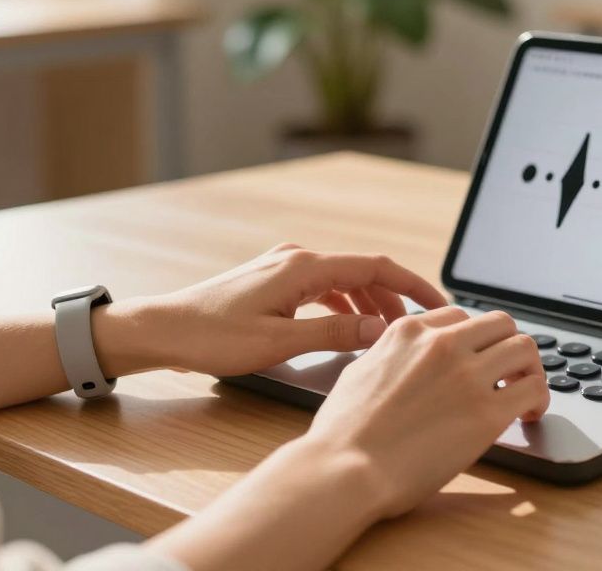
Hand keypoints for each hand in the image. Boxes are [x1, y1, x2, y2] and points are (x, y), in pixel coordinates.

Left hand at [94, 243, 447, 377]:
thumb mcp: (281, 343)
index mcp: (303, 266)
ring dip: (368, 304)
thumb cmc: (212, 338)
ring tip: (388, 335)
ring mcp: (282, 266)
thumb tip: (381, 330)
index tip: (441, 304)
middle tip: (419, 331)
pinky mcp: (271, 280)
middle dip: (394, 299)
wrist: (160, 330)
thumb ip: (336, 334)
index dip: (413, 285)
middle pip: (363, 272)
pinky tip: (349, 329)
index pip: (376, 266)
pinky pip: (322, 288)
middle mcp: (296, 257)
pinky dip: (343, 305)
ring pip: (342, 280)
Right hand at [301, 306, 550, 516]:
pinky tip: (528, 415)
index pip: (459, 317)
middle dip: (506, 346)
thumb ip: (388, 356)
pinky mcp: (487, 412)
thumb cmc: (343, 433)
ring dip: (529, 368)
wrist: (345, 468)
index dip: (472, 341)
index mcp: (409, 332)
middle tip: (508, 373)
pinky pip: (534, 389)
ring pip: (524, 348)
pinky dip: (539, 399)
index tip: (477, 360)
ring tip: (524, 392)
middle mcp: (442, 345)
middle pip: (499, 323)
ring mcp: (467, 375)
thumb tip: (399, 357)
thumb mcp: (359, 371)